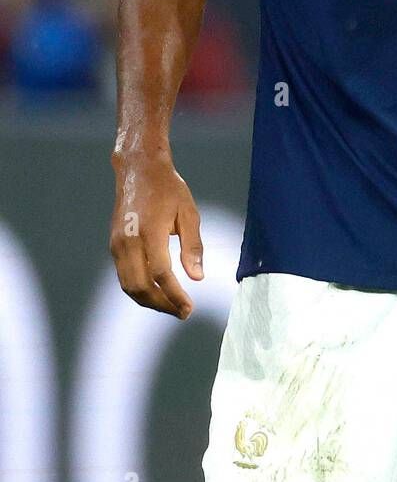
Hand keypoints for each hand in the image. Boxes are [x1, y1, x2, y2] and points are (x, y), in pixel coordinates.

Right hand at [109, 149, 203, 317]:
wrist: (138, 169)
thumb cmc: (168, 188)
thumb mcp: (189, 212)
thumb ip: (193, 246)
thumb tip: (197, 278)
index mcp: (149, 231)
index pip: (160, 274)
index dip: (174, 295)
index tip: (189, 308)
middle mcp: (128, 241)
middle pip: (140, 287)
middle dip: (162, 305)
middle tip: (183, 312)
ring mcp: (117, 244)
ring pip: (129, 286)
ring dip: (150, 301)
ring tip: (172, 306)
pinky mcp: (114, 245)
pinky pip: (124, 276)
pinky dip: (140, 290)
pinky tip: (157, 292)